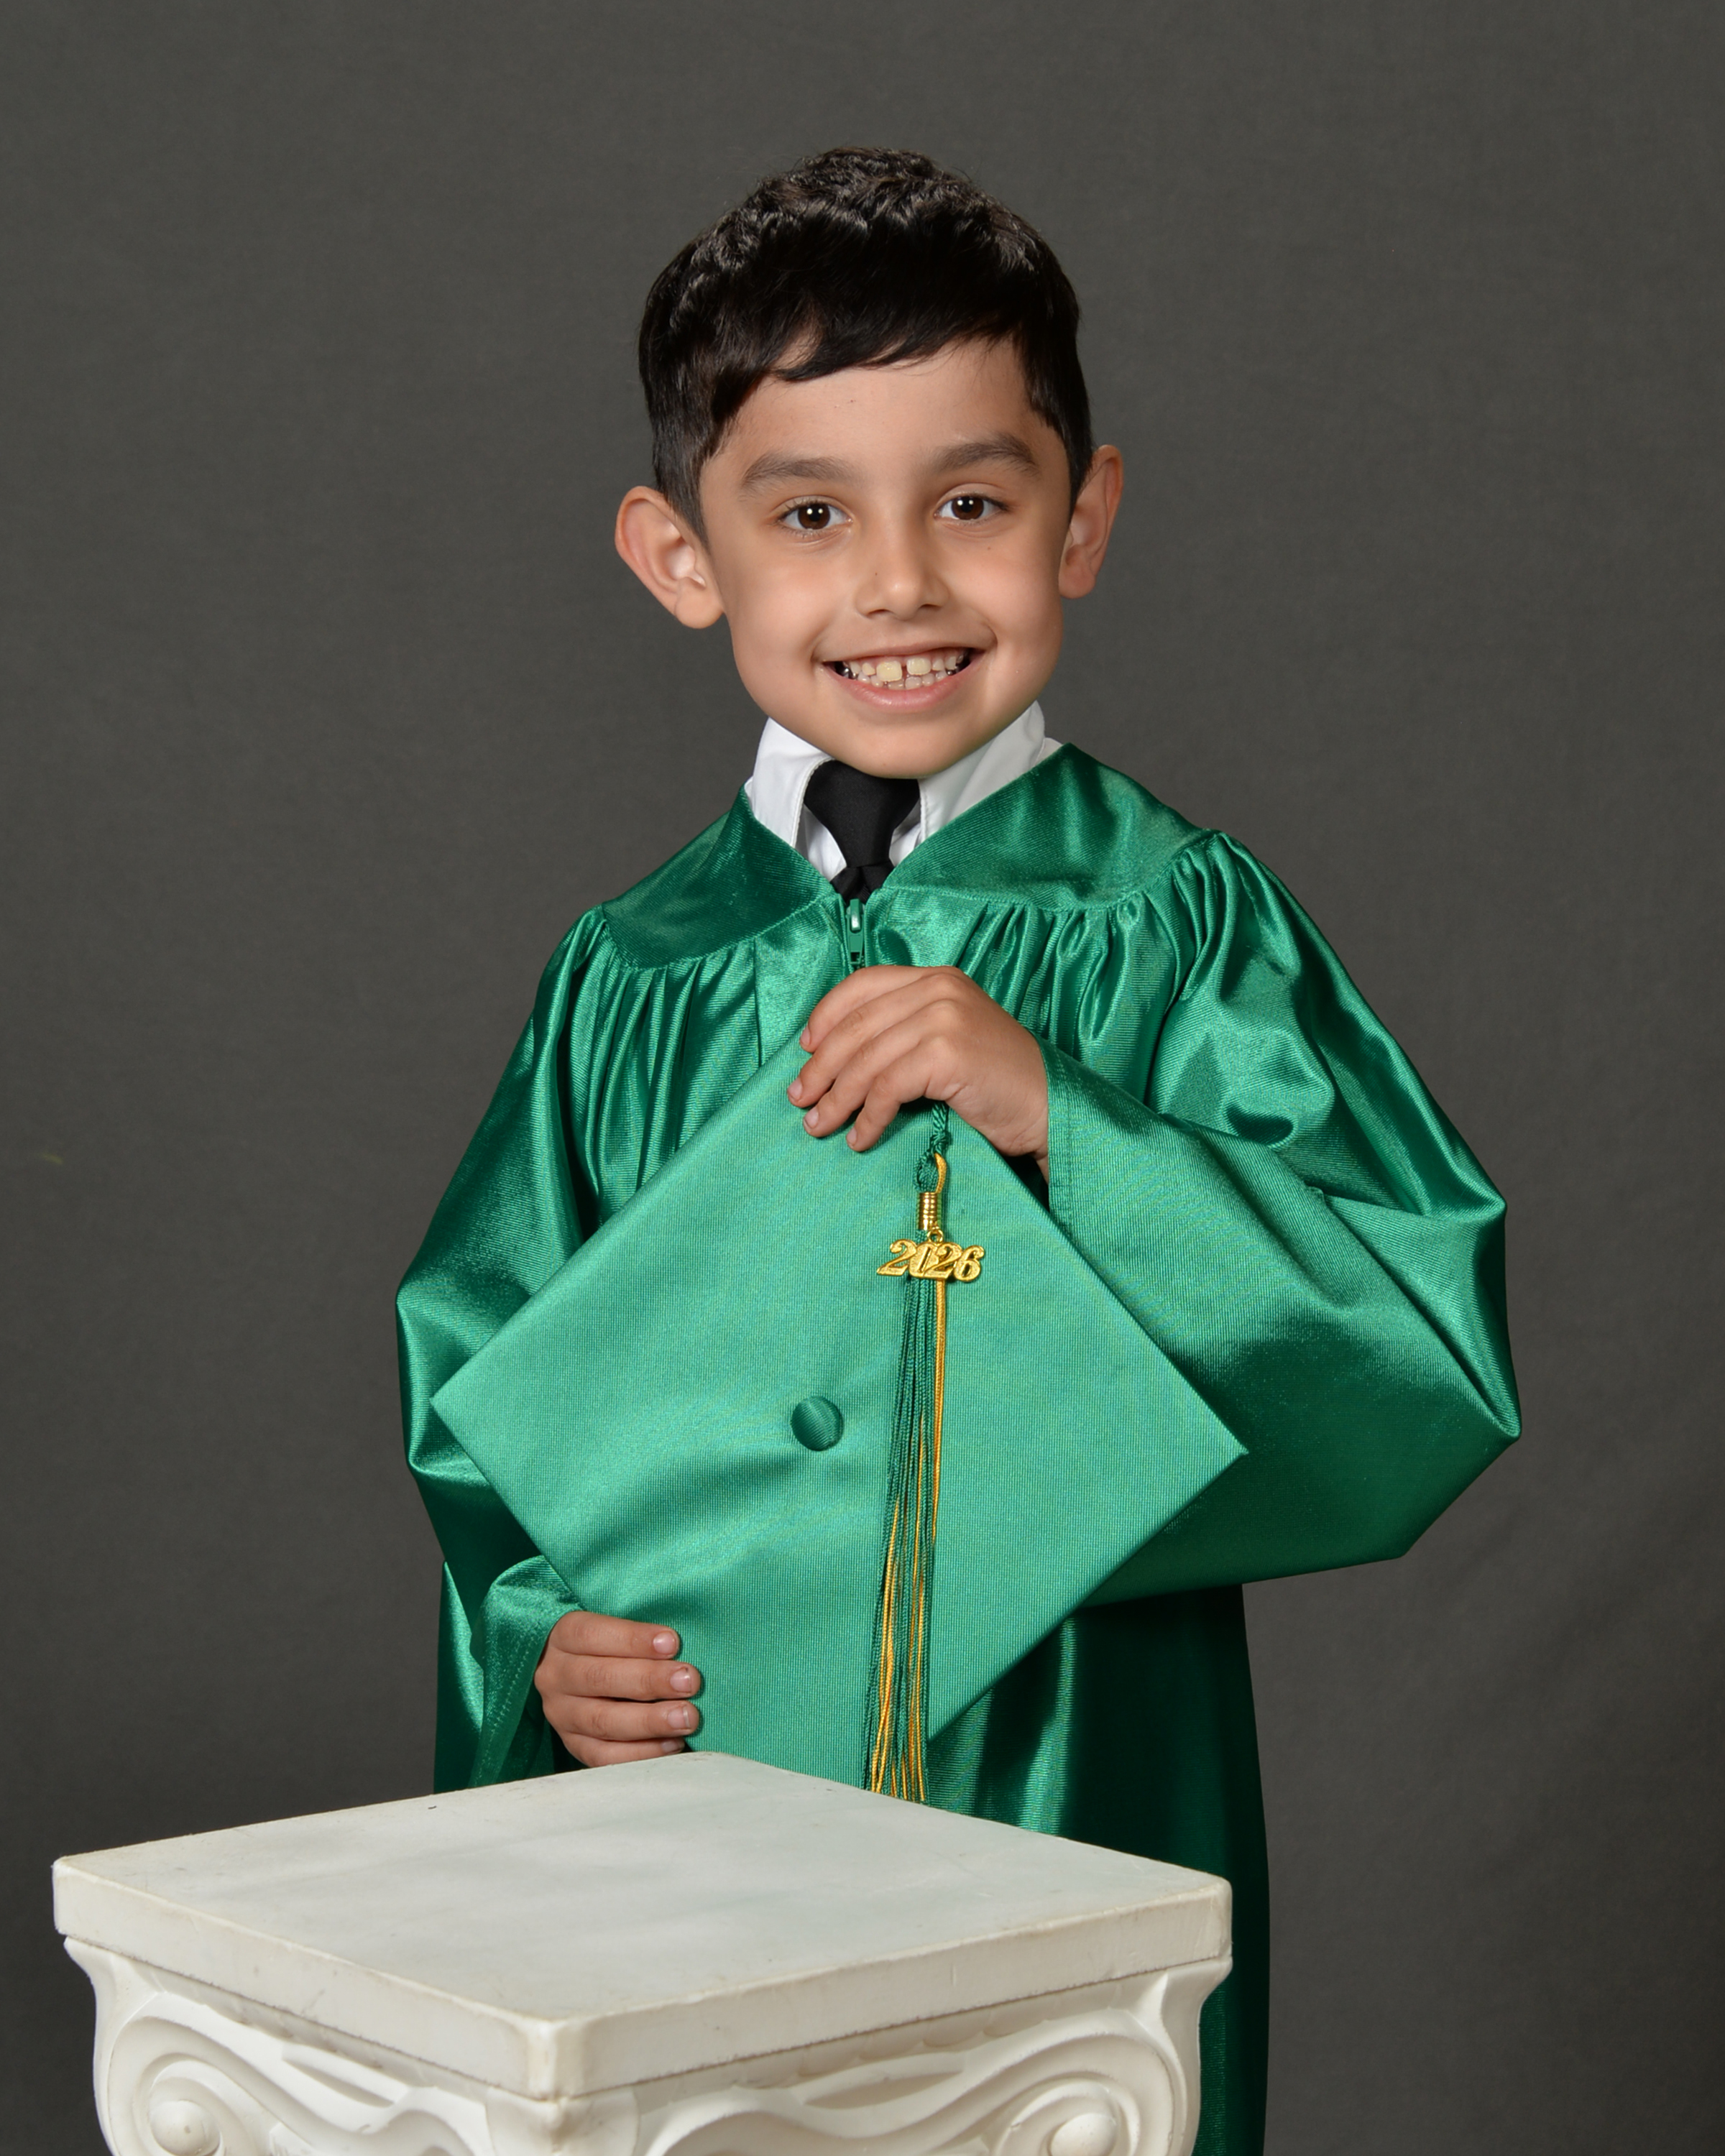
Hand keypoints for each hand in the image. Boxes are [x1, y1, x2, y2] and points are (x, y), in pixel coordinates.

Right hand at [533, 1612, 702, 1766]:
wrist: (577, 1677)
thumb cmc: (609, 1645)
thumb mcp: (613, 1628)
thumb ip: (640, 1635)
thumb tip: (678, 1645)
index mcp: (562, 1637)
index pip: (592, 1635)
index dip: (633, 1639)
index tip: (672, 1643)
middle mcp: (555, 1676)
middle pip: (599, 1678)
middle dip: (649, 1681)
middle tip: (689, 1681)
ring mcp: (560, 1715)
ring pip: (602, 1721)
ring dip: (650, 1721)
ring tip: (686, 1717)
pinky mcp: (573, 1745)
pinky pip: (605, 1756)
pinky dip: (641, 1752)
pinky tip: (673, 1743)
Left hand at [789, 966, 1048, 1174]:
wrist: (1051, 1107)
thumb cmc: (998, 1084)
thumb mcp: (950, 1040)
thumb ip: (906, 1031)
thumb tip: (838, 1057)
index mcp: (937, 978)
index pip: (862, 984)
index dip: (825, 1017)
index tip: (805, 1051)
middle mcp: (939, 988)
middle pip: (856, 1025)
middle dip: (820, 1067)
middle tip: (799, 1099)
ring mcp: (944, 1018)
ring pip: (865, 1060)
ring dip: (835, 1099)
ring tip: (818, 1126)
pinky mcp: (947, 1053)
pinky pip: (887, 1087)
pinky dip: (867, 1117)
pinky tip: (860, 1138)